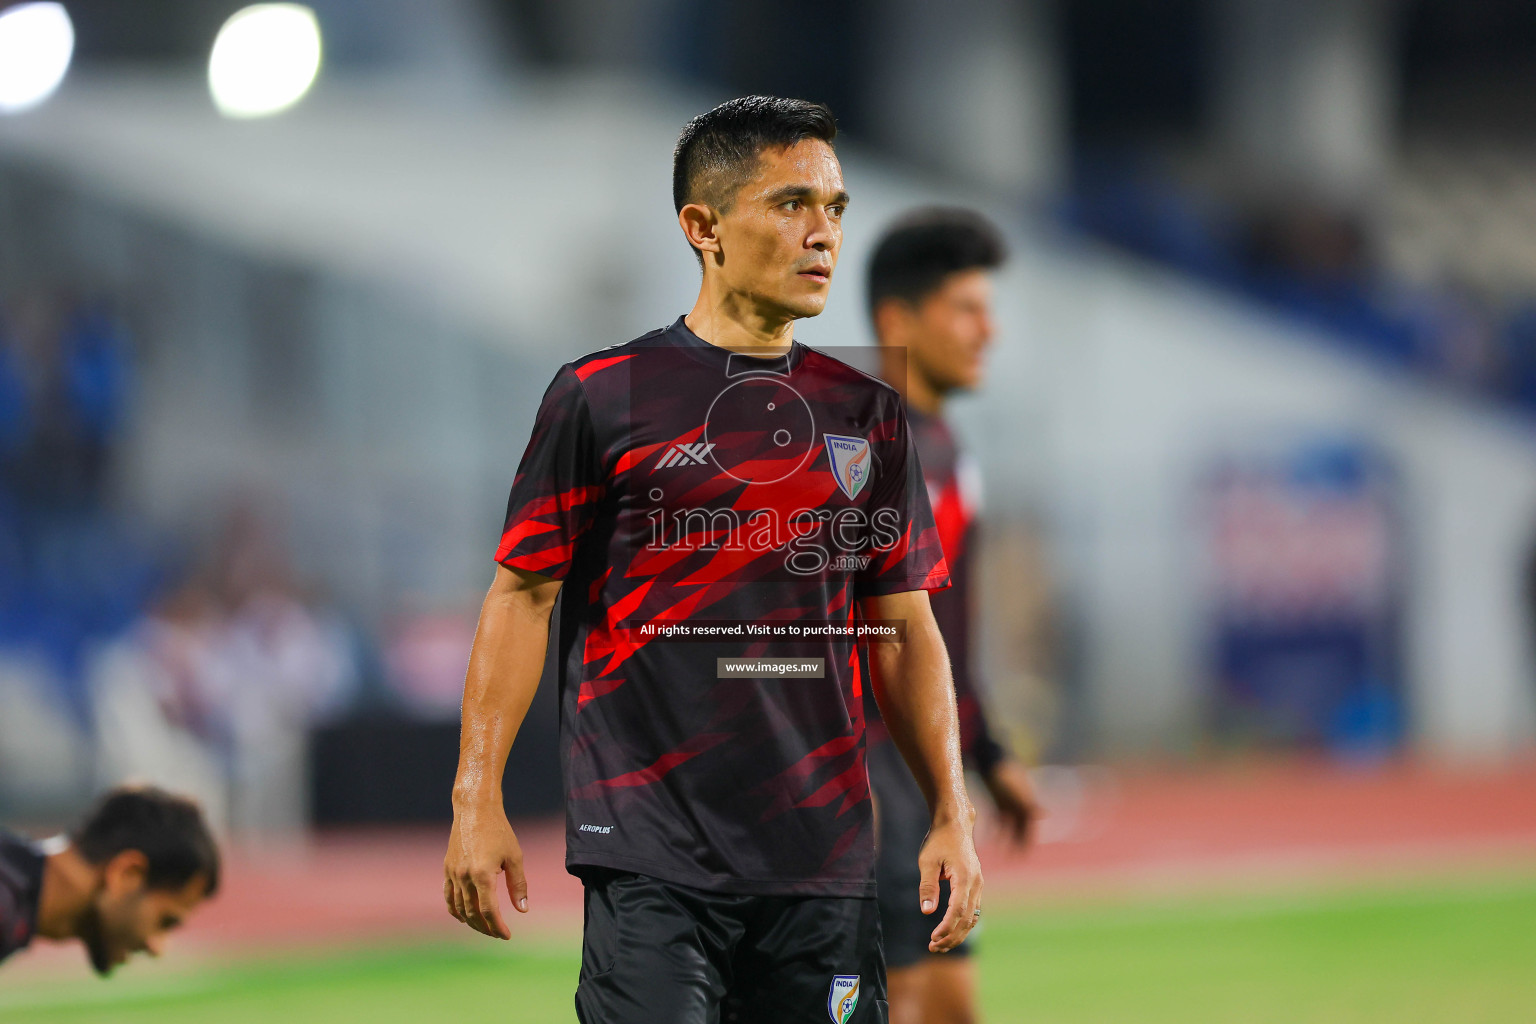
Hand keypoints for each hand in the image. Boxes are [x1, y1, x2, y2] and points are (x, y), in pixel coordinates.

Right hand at [444, 800, 526, 939]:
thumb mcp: (515, 856)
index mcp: (483, 875)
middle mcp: (464, 877)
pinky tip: (464, 917)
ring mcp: (453, 873)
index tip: (507, 935)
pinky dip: (455, 910)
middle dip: (486, 928)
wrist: (475, 810)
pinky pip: (448, 897)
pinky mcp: (447, 868)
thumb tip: (523, 910)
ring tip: (484, 927)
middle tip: (497, 934)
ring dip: (471, 922)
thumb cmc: (499, 831)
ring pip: (459, 908)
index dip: (498, 927)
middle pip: (473, 913)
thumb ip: (519, 885)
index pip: (489, 911)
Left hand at [917, 812, 982, 952]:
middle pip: (967, 919)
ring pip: (972, 917)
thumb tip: (927, 912)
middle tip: (933, 948)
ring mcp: (978, 884)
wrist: (955, 824)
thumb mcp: (927, 861)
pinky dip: (963, 923)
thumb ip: (927, 887)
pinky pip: (973, 910)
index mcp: (965, 877)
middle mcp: (976, 883)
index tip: (933, 939)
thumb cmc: (938, 840)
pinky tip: (950, 932)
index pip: (957, 910)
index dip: (946, 927)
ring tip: (939, 945)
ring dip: (958, 933)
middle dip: (951, 936)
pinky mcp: (976, 884)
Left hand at [984, 759, 1041, 848]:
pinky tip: (991, 839)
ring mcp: (1008, 801)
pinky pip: (998, 818)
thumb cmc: (1003, 771)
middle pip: (1021, 827)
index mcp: (1026, 800)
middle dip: (1019, 842)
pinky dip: (996, 829)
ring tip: (1003, 853)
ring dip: (1007, 838)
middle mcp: (1019, 803)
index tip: (1025, 854)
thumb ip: (1029, 803)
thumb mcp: (1015, 789)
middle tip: (1016, 859)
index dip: (1028, 838)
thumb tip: (1045, 815)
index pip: (1030, 824)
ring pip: (1009, 825)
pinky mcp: (996, 800)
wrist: (989, 754)